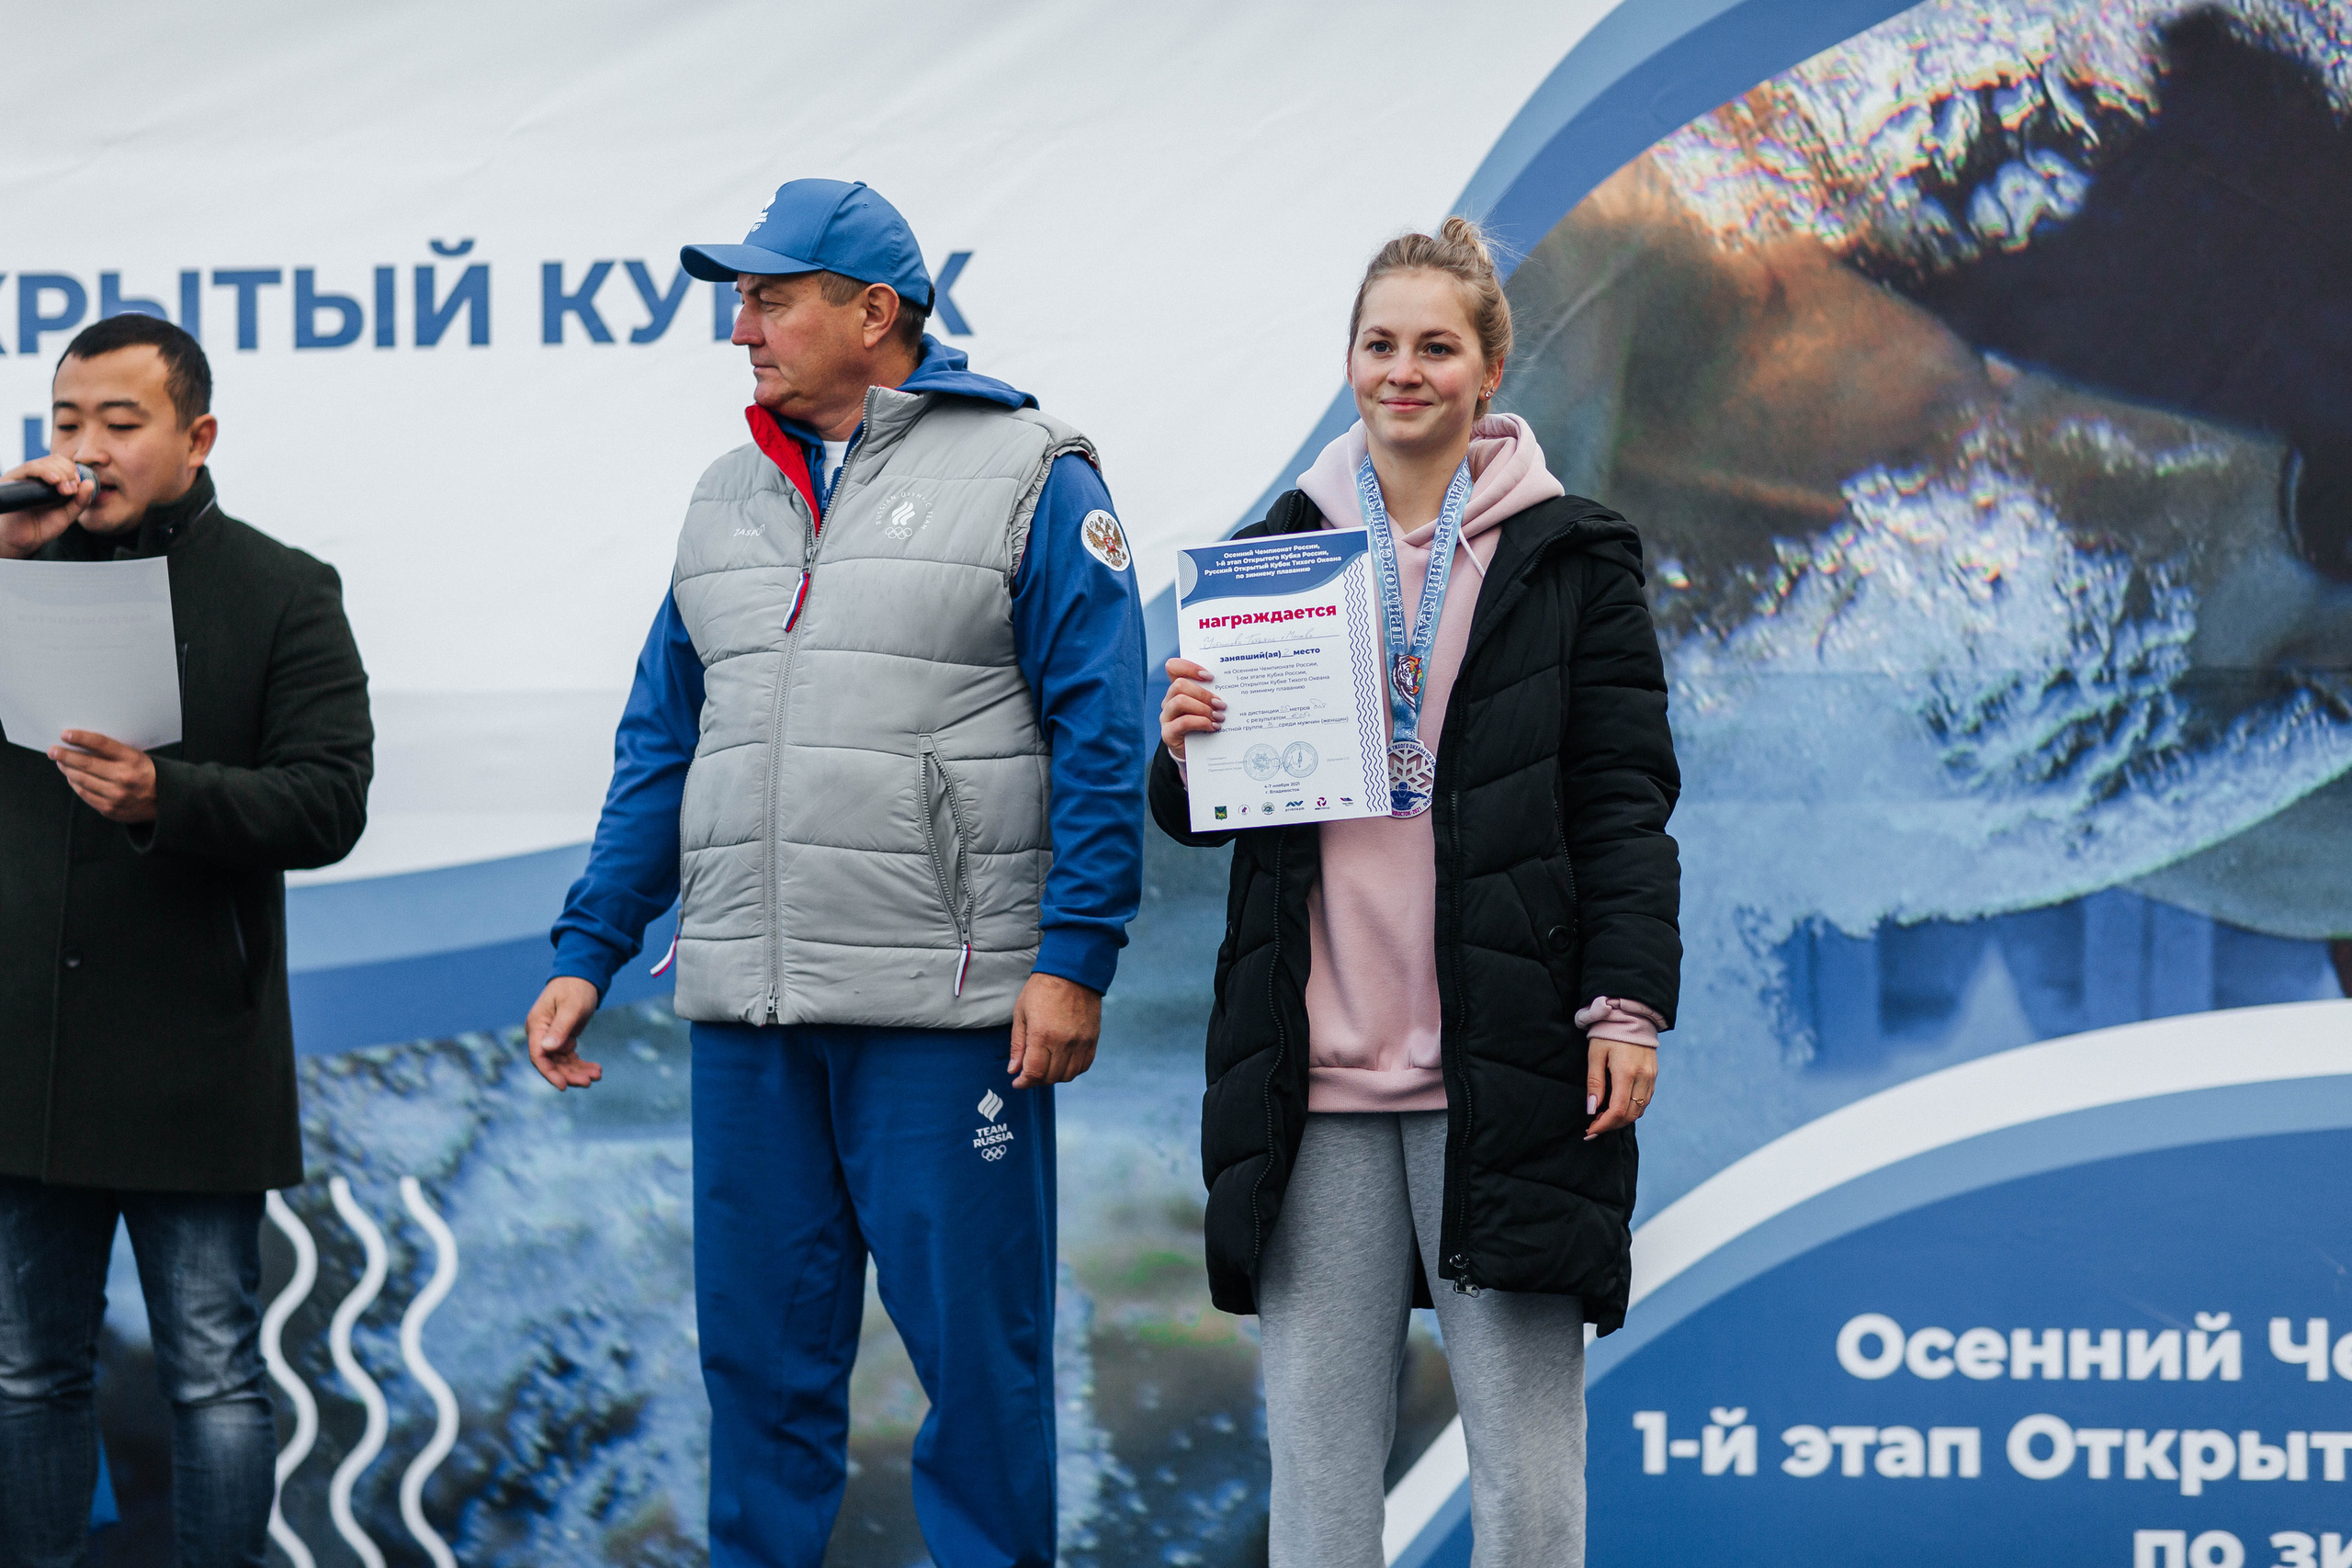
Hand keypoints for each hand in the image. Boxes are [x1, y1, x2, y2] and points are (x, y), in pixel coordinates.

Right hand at [0, 456, 91, 559]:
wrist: (22, 542)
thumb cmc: (42, 527)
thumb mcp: (67, 514)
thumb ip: (80, 501)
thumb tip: (90, 483)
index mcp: (48, 481)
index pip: (62, 463)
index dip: (73, 470)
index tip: (79, 485)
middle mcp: (34, 476)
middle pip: (54, 460)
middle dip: (68, 473)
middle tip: (72, 491)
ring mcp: (22, 477)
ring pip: (43, 463)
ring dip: (60, 473)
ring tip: (65, 491)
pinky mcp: (11, 480)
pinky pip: (29, 469)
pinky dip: (44, 472)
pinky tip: (55, 481)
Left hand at [49, 731, 156, 822]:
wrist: (162, 802)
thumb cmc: (145, 774)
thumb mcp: (137, 757)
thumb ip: (113, 752)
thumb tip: (81, 744)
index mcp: (133, 760)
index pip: (102, 744)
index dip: (81, 738)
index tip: (65, 734)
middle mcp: (124, 777)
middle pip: (86, 763)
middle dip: (65, 755)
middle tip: (53, 750)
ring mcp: (115, 795)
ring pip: (81, 780)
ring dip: (67, 770)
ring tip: (61, 762)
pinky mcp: (109, 808)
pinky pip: (84, 794)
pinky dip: (75, 784)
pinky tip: (72, 778)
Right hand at [526, 976, 603, 1089]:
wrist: (582, 976)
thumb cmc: (576, 988)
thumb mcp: (571, 1007)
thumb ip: (560, 1028)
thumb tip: (547, 1049)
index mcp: (537, 1025)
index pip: (538, 1055)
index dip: (549, 1072)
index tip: (563, 1085)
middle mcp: (541, 1034)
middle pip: (551, 1062)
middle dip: (569, 1074)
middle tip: (589, 1081)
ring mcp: (551, 1037)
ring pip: (562, 1062)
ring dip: (578, 1071)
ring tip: (597, 1075)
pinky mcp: (563, 1039)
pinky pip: (570, 1057)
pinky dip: (582, 1064)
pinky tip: (596, 1069)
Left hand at [1008, 971, 1100, 1087]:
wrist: (1072, 972)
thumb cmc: (1041, 990)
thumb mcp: (1021, 1013)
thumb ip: (1017, 1044)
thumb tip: (1013, 1070)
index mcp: (1042, 1035)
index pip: (1034, 1072)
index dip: (1024, 1082)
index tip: (1018, 1082)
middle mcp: (1063, 1042)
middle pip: (1051, 1077)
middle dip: (1036, 1080)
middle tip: (1029, 1073)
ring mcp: (1081, 1042)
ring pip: (1068, 1075)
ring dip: (1054, 1076)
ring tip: (1046, 1068)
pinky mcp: (1092, 1039)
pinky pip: (1084, 1065)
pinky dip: (1072, 1070)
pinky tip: (1062, 1062)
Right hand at [1160, 657, 1222, 760]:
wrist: (1199, 753)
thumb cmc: (1206, 724)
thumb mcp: (1209, 706)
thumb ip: (1213, 694)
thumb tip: (1232, 687)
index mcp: (1178, 689)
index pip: (1173, 667)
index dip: (1189, 667)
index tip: (1210, 676)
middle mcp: (1169, 700)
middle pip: (1179, 684)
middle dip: (1203, 693)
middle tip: (1220, 704)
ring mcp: (1167, 716)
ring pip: (1179, 701)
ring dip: (1203, 708)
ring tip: (1218, 716)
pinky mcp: (1168, 733)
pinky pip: (1183, 722)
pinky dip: (1201, 722)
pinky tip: (1213, 727)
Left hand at [1585, 1040, 1657, 1138]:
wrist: (1631, 1016)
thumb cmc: (1608, 1033)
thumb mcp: (1595, 1054)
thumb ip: (1595, 1083)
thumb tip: (1592, 1109)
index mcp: (1626, 1072)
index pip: (1617, 1110)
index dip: (1604, 1125)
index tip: (1591, 1131)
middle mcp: (1643, 1077)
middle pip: (1630, 1114)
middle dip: (1612, 1125)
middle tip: (1595, 1127)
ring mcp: (1651, 1077)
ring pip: (1640, 1110)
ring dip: (1623, 1119)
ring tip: (1605, 1119)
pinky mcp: (1654, 1075)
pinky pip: (1645, 1100)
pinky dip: (1633, 1109)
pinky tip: (1620, 1108)